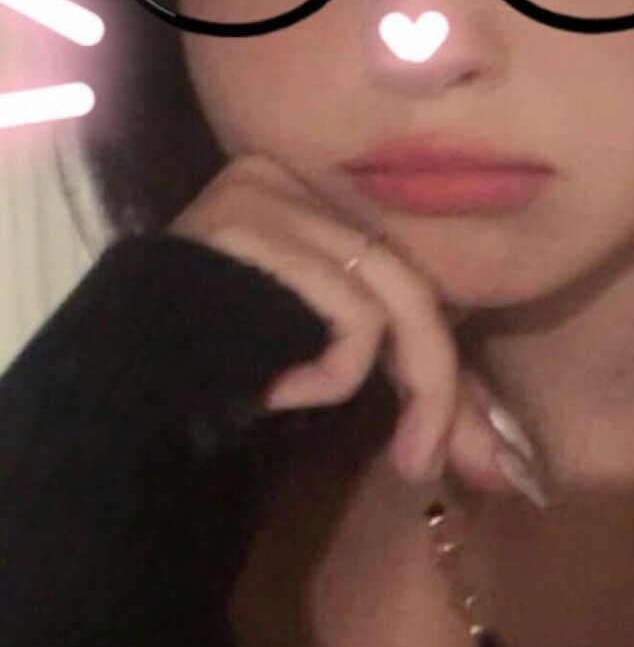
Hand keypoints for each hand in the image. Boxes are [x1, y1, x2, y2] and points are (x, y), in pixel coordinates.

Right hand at [168, 152, 537, 497]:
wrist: (117, 385)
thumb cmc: (224, 378)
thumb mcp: (338, 372)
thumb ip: (417, 392)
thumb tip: (503, 465)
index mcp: (327, 209)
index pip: (414, 286)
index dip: (451, 369)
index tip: (480, 453)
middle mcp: (302, 181)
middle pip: (414, 288)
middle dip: (442, 388)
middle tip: (430, 464)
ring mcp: (272, 192)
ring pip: (396, 298)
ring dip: (407, 388)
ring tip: (368, 438)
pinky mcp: (248, 221)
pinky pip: (349, 309)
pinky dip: (334, 371)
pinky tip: (278, 393)